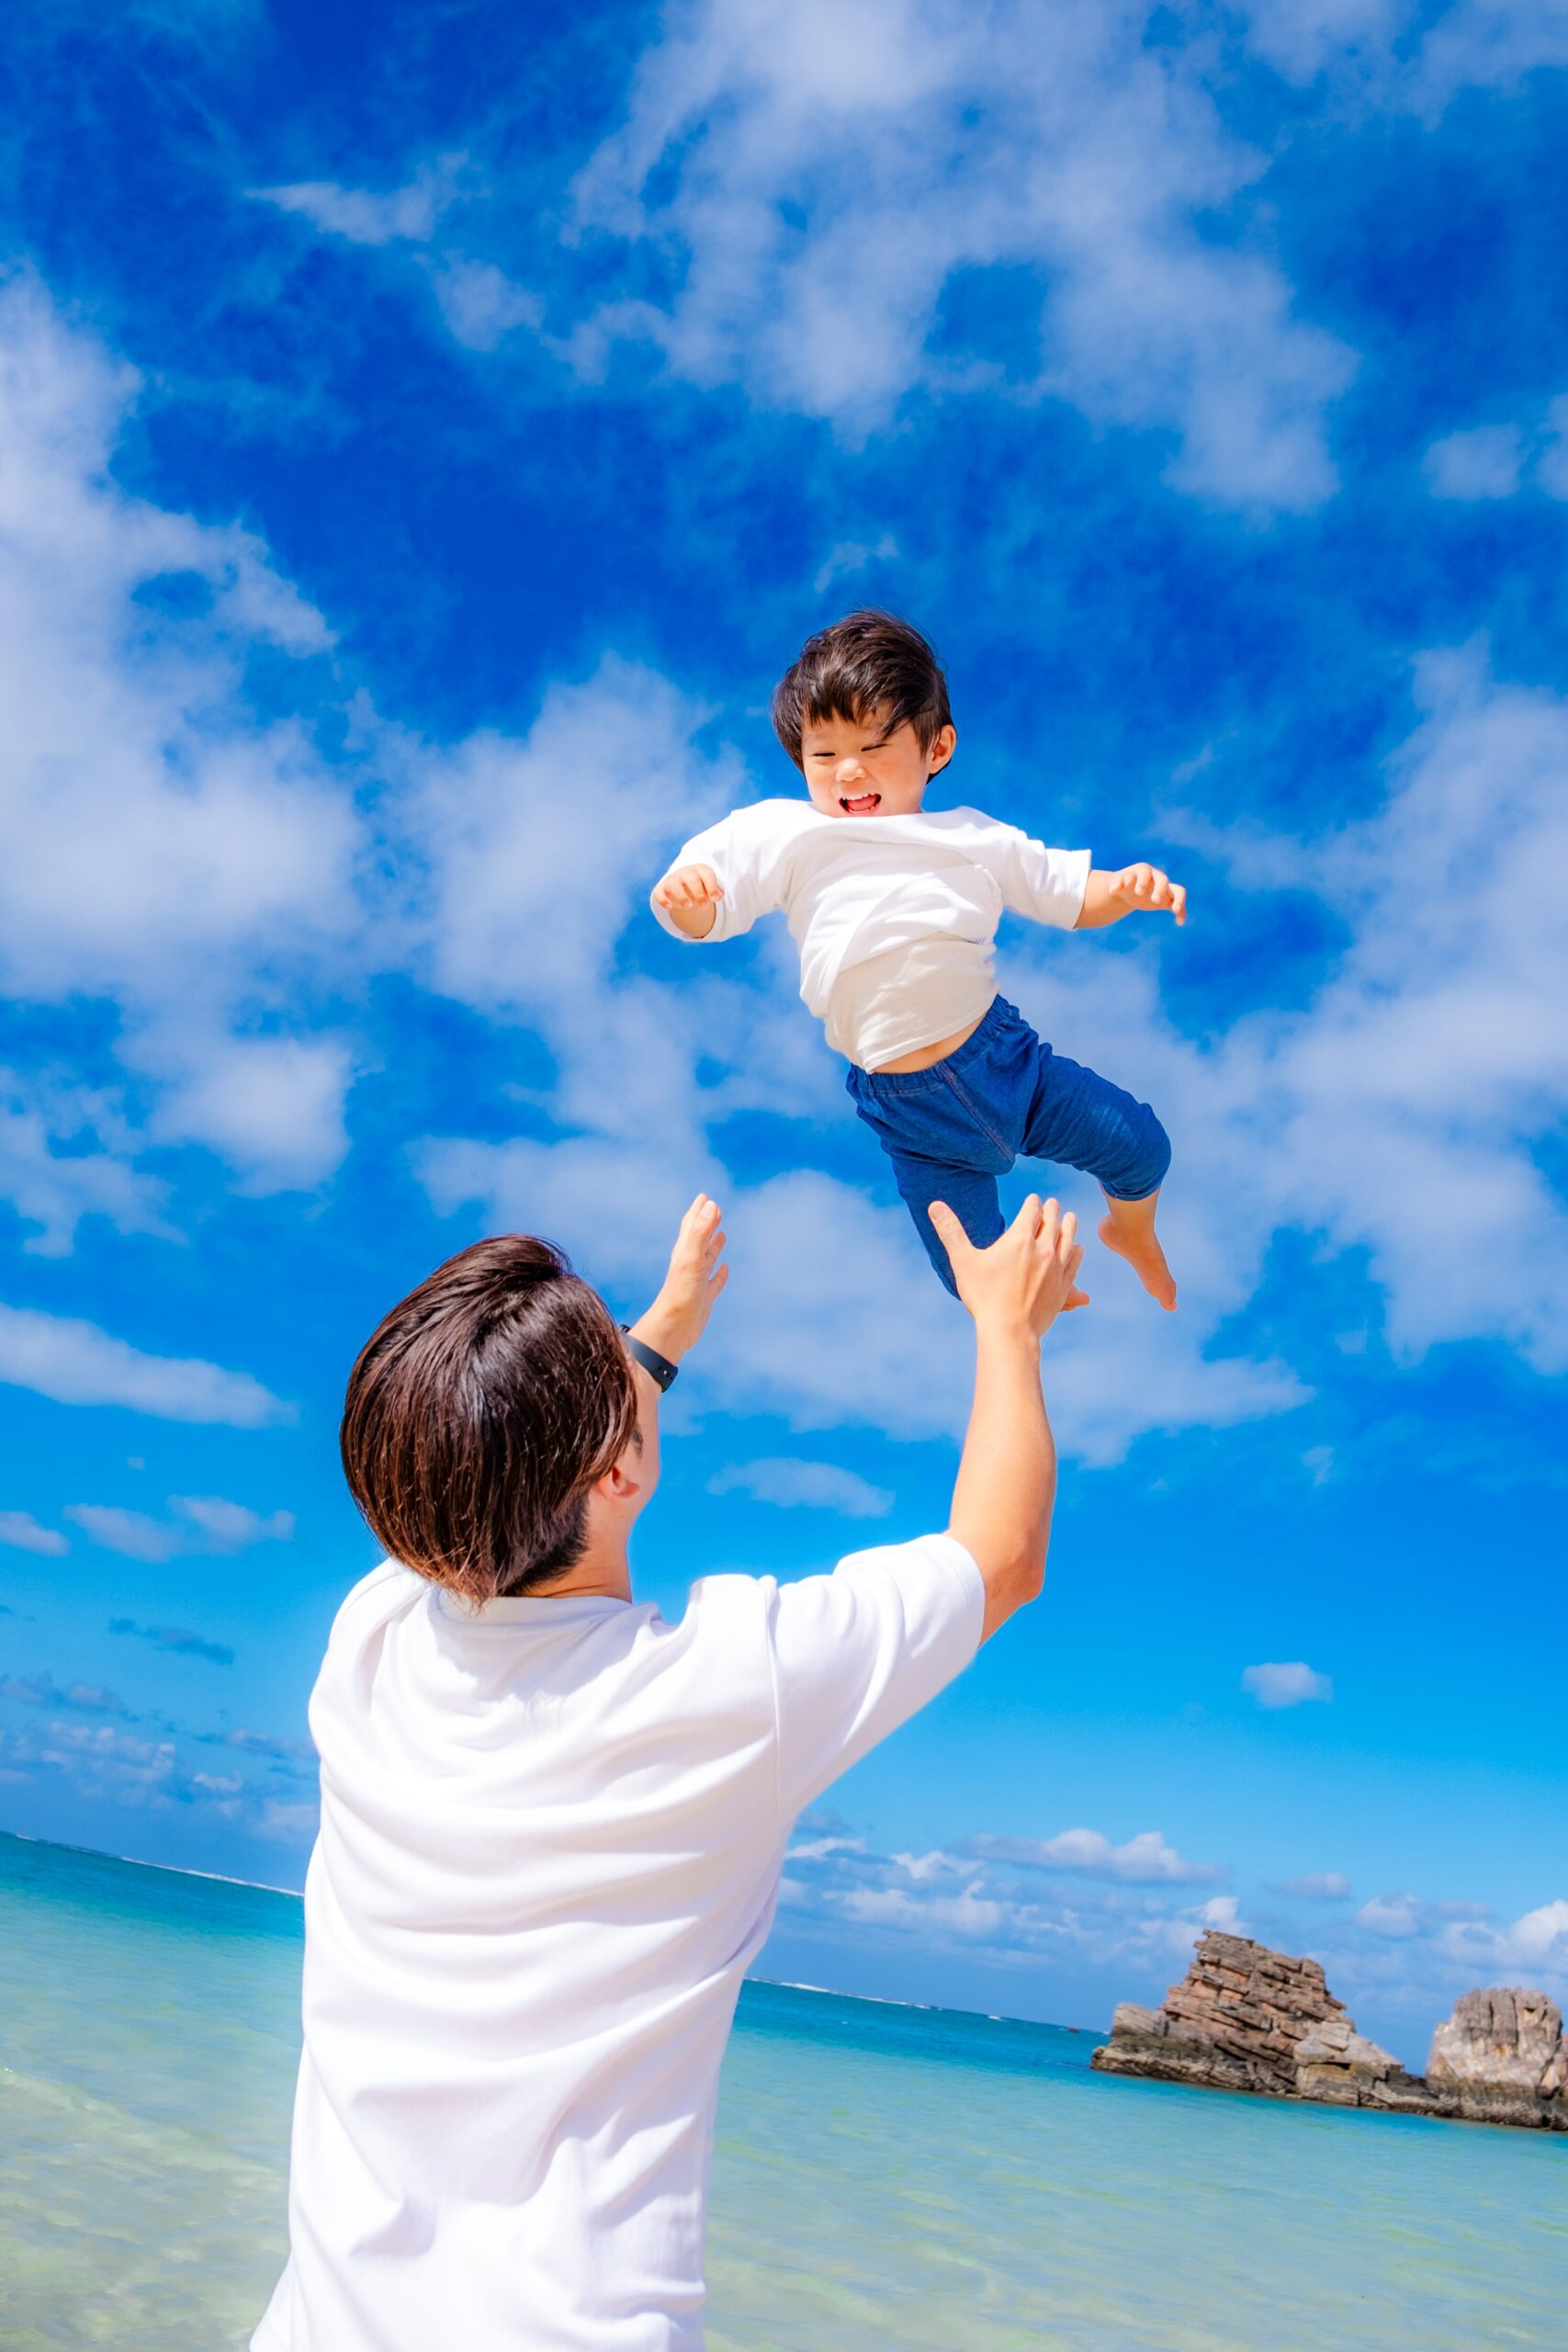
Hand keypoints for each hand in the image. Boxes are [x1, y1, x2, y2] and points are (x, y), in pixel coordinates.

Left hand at [632, 1195, 728, 1362]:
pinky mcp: (704, 1298)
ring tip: (721, 1234)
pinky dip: (720, 1274)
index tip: (705, 1198)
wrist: (673, 1328)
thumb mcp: (691, 1258)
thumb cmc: (680, 1293)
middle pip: (699, 1239)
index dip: (699, 1212)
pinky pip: (714, 1282)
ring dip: (714, 1245)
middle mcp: (690, 1265)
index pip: (692, 1226)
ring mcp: (697, 1282)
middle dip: (707, 1223)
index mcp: (685, 1253)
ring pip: (707, 1258)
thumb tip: (711, 1205)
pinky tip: (725, 1268)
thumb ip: (701, 1232)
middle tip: (714, 1208)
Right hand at [652, 863, 723, 936]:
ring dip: (681, 896)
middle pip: (691, 879)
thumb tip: (719, 895)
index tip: (715, 899)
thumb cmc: (701, 888)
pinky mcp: (661, 889)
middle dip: (698, 893)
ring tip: (689, 907)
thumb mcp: (710, 889)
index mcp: (699, 869)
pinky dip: (663, 899)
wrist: (685, 888)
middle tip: (704, 907)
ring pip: (674, 884)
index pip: (707, 874)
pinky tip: (670, 907)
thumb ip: (716, 892)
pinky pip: (659, 892)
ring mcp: (672, 879)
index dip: (712, 886)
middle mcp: (685, 872)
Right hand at [928, 1195, 1087, 1338]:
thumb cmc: (984, 1296)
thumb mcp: (963, 1261)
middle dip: (1052, 1211)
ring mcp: (1056, 1268)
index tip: (1034, 1199)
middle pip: (1053, 1222)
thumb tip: (934, 1205)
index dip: (1033, 1203)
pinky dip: (1076, 1253)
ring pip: (1068, 1240)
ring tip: (1071, 1218)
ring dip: (1069, 1226)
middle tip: (1053, 1204)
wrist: (1009, 1331)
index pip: (1032, 1212)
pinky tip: (1078, 1250)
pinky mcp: (1063, 1287)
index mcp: (1020, 1239)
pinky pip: (1074, 1263)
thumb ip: (950, 1231)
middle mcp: (1042, 1250)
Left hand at [1106, 863, 1185, 924]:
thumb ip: (1116, 885)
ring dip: (1178, 899)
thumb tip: (1112, 890)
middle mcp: (1157, 877)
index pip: (1145, 872)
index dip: (1142, 881)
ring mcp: (1165, 888)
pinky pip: (1178, 904)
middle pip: (1163, 880)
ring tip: (1175, 909)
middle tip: (1154, 900)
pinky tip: (1180, 922)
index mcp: (1143, 871)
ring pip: (1178, 890)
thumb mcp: (1118, 884)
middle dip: (1159, 890)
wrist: (1129, 890)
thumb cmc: (1123, 884)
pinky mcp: (1168, 899)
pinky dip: (1181, 912)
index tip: (1138, 892)